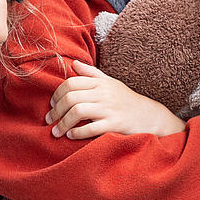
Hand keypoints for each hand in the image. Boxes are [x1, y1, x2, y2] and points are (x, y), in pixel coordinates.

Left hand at [48, 62, 185, 138]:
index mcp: (101, 83)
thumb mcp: (111, 83)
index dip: (57, 94)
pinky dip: (77, 133)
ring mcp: (109, 109)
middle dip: (56, 111)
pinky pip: (91, 128)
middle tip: (50, 120)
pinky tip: (71, 135)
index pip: (71, 83)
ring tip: (56, 131)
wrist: (150, 116)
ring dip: (63, 123)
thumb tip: (73, 63)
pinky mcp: (114, 124)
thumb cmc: (127, 100)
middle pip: (71, 98)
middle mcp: (104, 94)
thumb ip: (91, 73)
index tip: (52, 104)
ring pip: (77, 112)